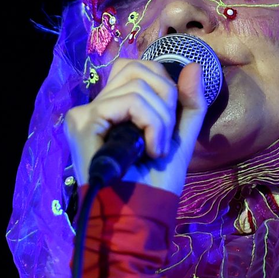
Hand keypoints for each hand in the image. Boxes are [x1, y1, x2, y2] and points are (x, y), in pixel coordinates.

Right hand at [63, 59, 207, 195]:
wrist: (141, 213)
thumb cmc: (156, 182)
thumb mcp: (181, 137)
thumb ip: (190, 102)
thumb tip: (194, 64)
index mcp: (113, 107)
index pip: (138, 67)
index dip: (164, 85)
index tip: (167, 124)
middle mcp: (95, 106)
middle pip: (139, 69)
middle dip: (167, 100)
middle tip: (164, 137)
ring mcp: (85, 113)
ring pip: (139, 87)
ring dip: (161, 121)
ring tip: (156, 149)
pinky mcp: (84, 121)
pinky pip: (131, 102)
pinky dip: (152, 125)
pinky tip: (150, 150)